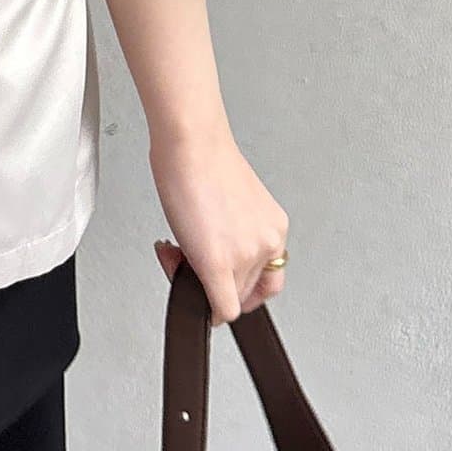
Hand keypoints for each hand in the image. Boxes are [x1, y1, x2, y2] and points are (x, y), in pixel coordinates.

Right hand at [148, 120, 289, 323]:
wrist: (191, 141)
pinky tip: (180, 276)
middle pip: (247, 290)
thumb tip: (212, 247)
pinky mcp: (219, 264)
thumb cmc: (202, 156)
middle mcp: (267, 243)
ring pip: (229, 298)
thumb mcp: (232, 200)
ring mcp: (246, 255)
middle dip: (214, 281)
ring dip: (200, 285)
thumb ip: (232, 231)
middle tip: (187, 258)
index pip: (266, 276)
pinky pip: (222, 308)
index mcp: (274, 227)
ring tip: (177, 253)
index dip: (238, 279)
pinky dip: (204, 308)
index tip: (218, 272)